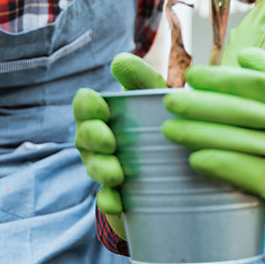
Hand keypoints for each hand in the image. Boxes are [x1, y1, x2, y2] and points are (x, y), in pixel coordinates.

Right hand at [73, 53, 165, 237]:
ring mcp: (106, 168)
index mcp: (104, 113)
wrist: (180, 168)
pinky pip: (107, 200)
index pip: (84, 105)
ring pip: (94, 168)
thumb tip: (118, 61)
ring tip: (117, 174)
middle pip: (84, 137)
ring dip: (101, 169)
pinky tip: (117, 202)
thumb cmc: (160, 121)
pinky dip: (109, 201)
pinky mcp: (119, 196)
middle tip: (109, 142)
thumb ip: (141, 79)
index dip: (88, 107)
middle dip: (92, 138)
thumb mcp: (155, 98)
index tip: (102, 108)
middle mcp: (99, 140)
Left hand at [162, 48, 264, 254]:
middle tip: (170, 102)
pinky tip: (193, 158)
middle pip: (242, 113)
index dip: (222, 79)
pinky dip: (216, 164)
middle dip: (200, 106)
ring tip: (169, 129)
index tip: (191, 76)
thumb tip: (244, 56)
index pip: (257, 84)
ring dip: (198, 135)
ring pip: (237, 142)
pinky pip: (242, 172)